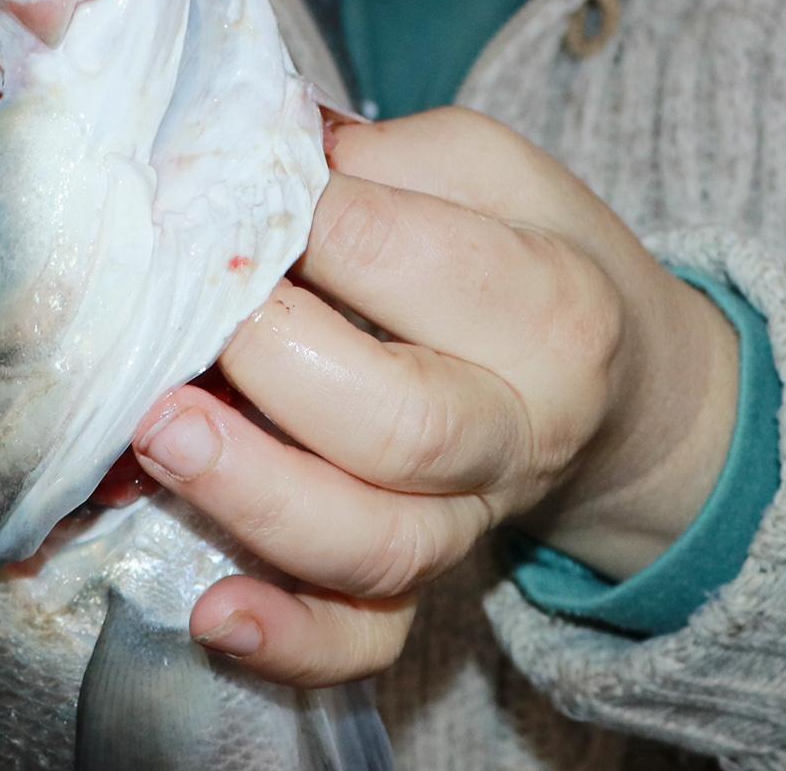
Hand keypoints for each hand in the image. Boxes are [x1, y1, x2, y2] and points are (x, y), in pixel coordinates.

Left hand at [131, 109, 741, 687]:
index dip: (306, 221)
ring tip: (160, 429)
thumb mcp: (491, 172)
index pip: (416, 261)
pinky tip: (215, 612)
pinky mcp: (425, 585)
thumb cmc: (533, 254)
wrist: (625, 388)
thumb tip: (252, 143)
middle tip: (186, 307)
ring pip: (376, 542)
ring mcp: (470, 519)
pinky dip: (293, 642)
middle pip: (399, 421)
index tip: (223, 186)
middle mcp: (520, 427)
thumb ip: (383, 159)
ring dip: (257, 494)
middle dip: (273, 360)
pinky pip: (368, 639)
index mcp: (550, 303)